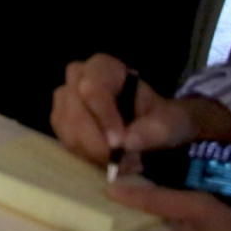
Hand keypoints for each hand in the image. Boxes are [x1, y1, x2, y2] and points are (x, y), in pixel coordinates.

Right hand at [52, 54, 197, 172]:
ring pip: (68, 130)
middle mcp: (77, 78)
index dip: (103, 117)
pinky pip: (67, 143)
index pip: (93, 89)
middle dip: (96, 143)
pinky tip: (111, 163)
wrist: (152, 127)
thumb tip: (126, 142)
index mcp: (104, 68)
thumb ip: (153, 130)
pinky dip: (88, 159)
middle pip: (74, 112)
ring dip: (94, 154)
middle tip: (122, 162)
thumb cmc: (161, 118)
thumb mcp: (170, 123)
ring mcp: (65, 99)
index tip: (118, 144)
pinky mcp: (61, 121)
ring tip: (124, 163)